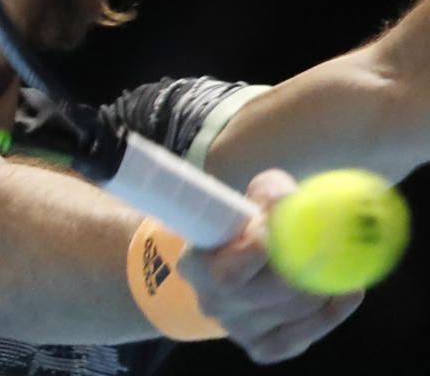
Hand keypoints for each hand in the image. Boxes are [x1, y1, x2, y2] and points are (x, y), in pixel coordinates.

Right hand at [178, 168, 365, 363]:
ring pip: (298, 309)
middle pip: (276, 291)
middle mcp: (213, 302)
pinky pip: (309, 332)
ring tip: (335, 257)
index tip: (286, 224)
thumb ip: (268, 193)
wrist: (236, 266)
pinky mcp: (263, 349)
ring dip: (326, 282)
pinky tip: (345, 289)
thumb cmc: (243, 224)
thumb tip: (288, 198)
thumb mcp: (249, 200)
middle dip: (310, 263)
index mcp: (196, 266)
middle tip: (334, 240)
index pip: (231, 271)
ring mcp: (237, 330)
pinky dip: (335, 310)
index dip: (264, 249)